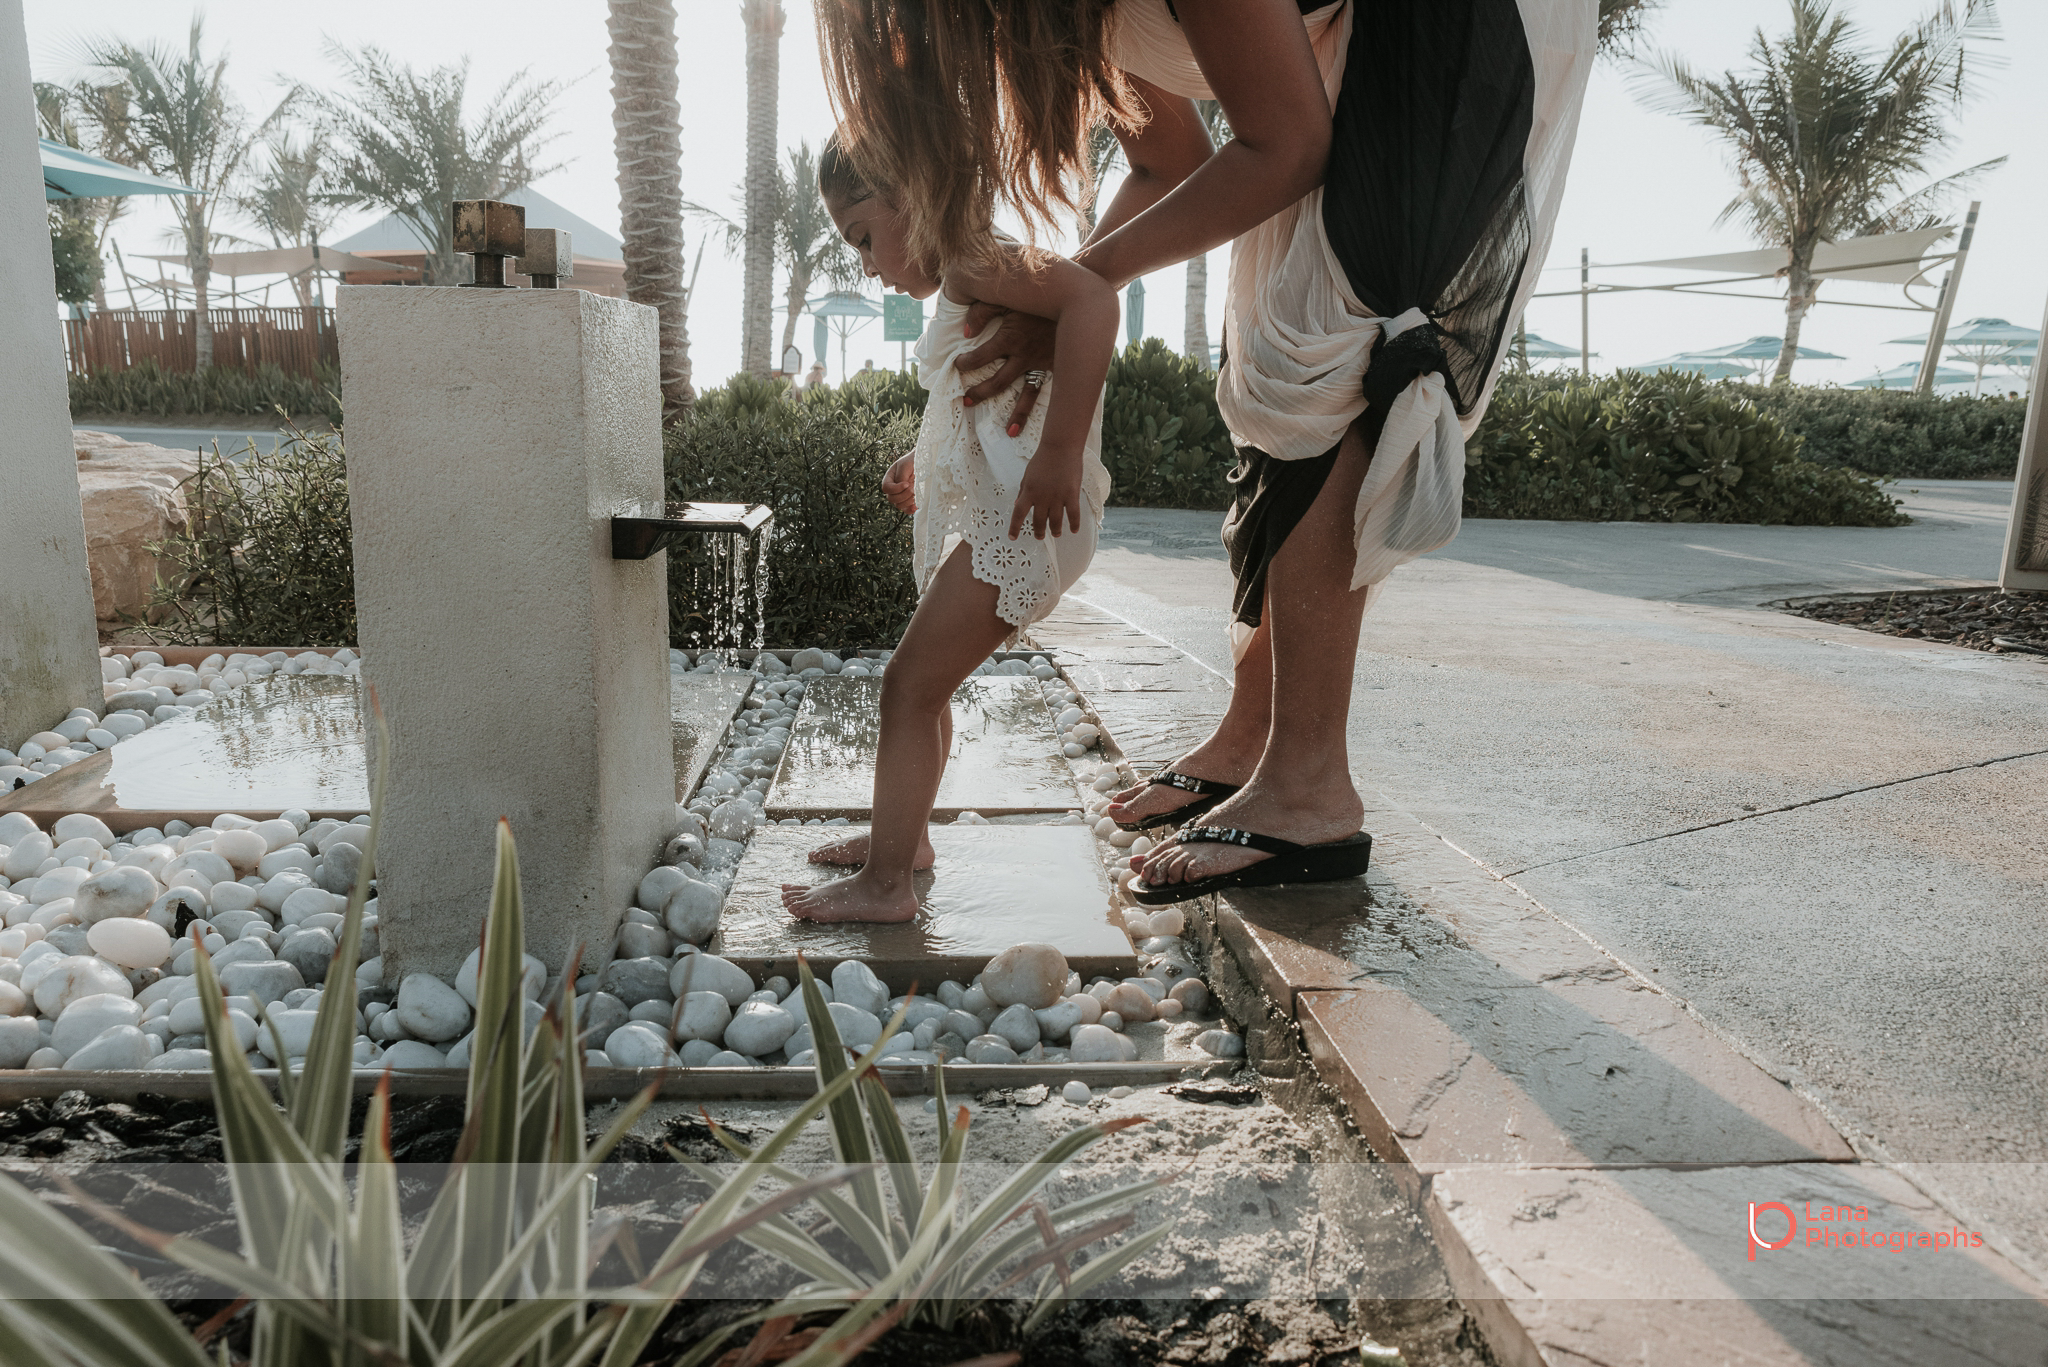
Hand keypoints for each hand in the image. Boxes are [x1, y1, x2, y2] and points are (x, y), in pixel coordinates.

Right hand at [881, 452, 915, 512]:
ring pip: (899, 505)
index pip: (886, 488)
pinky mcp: (909, 500)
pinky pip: (907, 509)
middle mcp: (893, 488)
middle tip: (913, 489)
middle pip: (891, 499)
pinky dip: (911, 509)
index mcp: (889, 478)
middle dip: (903, 495)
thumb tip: (902, 487)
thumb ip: (901, 476)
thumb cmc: (913, 460)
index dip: (895, 489)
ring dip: (908, 501)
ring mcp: (901, 495)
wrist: (925, 462)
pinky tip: (916, 506)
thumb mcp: (906, 465)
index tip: (907, 483)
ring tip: (916, 494)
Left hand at [958, 304, 1057, 432]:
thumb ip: (982, 311)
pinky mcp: (1057, 365)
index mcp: (1010, 338)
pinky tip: (1046, 420)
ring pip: (1027, 394)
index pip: (980, 357)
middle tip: (966, 400)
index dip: (965, 363)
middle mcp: (1024, 356)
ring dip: (1017, 414)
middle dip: (981, 392)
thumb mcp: (1006, 296)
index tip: (958, 365)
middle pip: (998, 382)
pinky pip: (1050, 389)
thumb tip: (965, 332)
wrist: (1074, 296)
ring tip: (1007, 432)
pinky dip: (1048, 407)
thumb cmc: (1035, 294)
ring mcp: (1042, 363)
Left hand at [1007, 452, 1082, 541]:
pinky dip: (1074, 524)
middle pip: (1038, 521)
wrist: (1060, 447)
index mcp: (1028, 492)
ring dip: (1055, 530)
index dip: (1014, 528)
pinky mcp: (1072, 494)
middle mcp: (1042, 497)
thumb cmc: (1043, 459)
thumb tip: (1016, 505)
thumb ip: (1022, 491)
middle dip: (1038, 531)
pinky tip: (1074, 530)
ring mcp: (1057, 497)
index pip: (1018, 514)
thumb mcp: (1027, 475)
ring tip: (1055, 534)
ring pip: (1055, 521)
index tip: (1012, 537)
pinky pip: (1073, 514)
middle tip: (1039, 536)